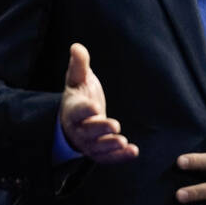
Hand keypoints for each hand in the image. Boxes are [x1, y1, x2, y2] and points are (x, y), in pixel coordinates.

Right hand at [59, 43, 138, 163]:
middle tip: (115, 126)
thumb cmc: (79, 96)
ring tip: (123, 142)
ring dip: (109, 146)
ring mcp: (87, 143)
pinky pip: (107, 158)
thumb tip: (76, 46)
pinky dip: (119, 157)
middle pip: (87, 131)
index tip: (94, 107)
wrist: (74, 120)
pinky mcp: (97, 152)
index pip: (76, 111)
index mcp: (72, 109)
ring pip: (96, 148)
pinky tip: (133, 151)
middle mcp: (78, 129)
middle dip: (100, 129)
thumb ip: (79, 64)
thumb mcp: (77, 79)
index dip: (84, 110)